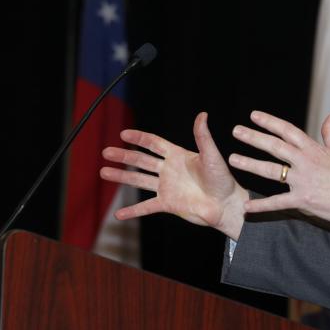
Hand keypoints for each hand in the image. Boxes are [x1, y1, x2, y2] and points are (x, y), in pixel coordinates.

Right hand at [99, 112, 249, 239]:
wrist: (226, 205)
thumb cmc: (222, 179)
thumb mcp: (212, 155)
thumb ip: (203, 136)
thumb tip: (202, 114)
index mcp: (178, 155)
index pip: (154, 143)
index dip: (139, 138)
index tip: (123, 134)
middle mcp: (169, 170)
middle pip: (141, 160)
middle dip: (123, 156)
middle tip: (105, 151)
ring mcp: (167, 187)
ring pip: (139, 181)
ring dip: (121, 177)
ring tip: (103, 172)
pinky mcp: (168, 204)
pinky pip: (146, 207)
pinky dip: (132, 211)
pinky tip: (118, 215)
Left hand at [229, 111, 329, 226]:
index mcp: (314, 149)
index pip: (288, 130)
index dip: (270, 122)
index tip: (254, 115)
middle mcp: (305, 162)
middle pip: (274, 146)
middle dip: (253, 137)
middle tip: (236, 131)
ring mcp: (302, 181)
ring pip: (271, 171)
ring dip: (250, 164)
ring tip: (233, 159)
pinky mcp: (302, 200)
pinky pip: (278, 203)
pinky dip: (261, 206)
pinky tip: (247, 208)